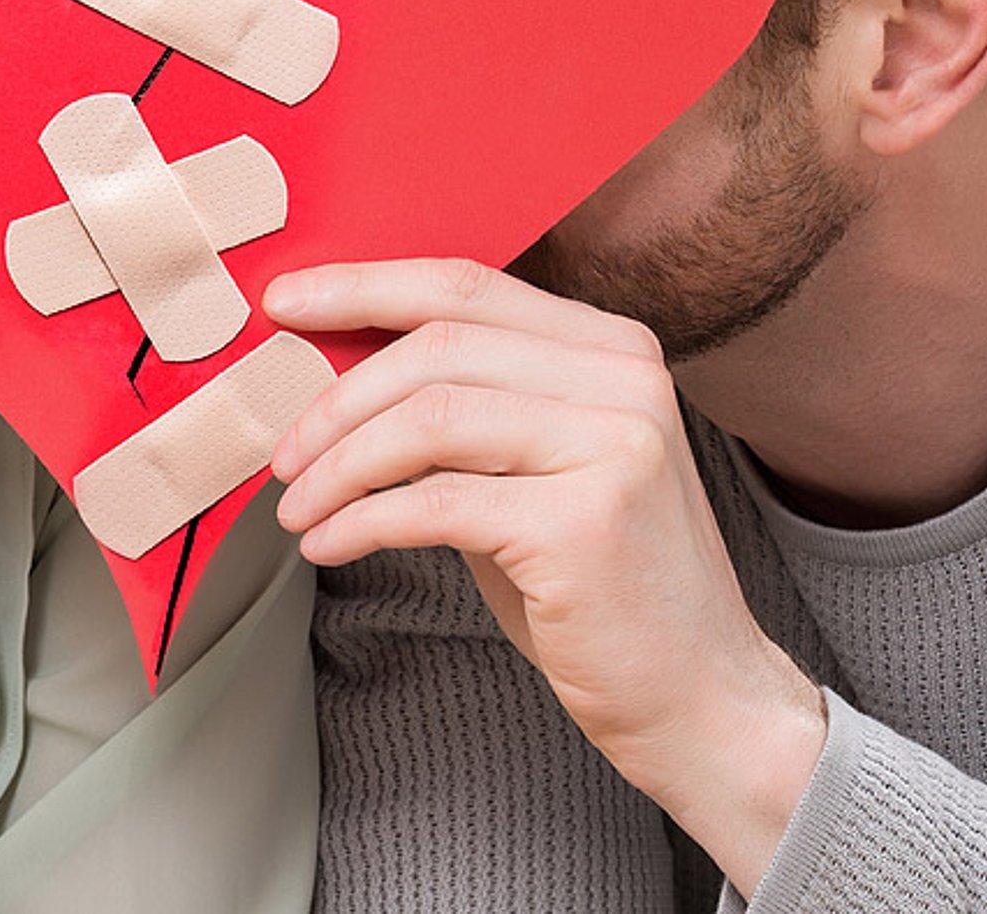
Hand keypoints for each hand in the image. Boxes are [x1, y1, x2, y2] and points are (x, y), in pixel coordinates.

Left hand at [265, 257, 826, 896]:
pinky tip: (328, 543)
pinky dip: (361, 520)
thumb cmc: (600, 585)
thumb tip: (334, 375)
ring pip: (427, 418)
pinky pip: (433, 502)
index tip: (283, 304)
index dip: (362, 286)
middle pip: (436, 345)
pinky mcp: (586, 521)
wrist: (705, 699)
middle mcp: (622, 377)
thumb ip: (464, 411)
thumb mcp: (534, 469)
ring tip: (296, 506)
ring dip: (338, 464)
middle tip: (281, 450)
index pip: (463, 286)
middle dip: (336, 396)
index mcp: (609, 346)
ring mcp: (613, 443)